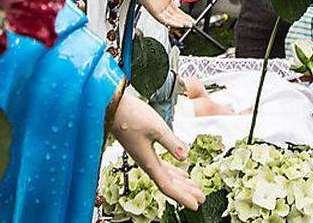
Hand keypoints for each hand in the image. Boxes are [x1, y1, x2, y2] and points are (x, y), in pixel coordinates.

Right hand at [111, 94, 204, 209]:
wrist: (111, 107)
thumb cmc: (130, 115)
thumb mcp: (156, 128)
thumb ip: (171, 143)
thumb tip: (185, 156)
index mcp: (148, 161)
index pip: (167, 186)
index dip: (182, 196)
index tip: (195, 204)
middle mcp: (146, 162)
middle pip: (168, 183)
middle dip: (185, 191)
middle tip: (201, 197)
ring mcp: (144, 155)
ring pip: (165, 175)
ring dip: (181, 182)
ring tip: (194, 186)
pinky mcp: (143, 147)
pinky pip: (161, 165)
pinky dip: (172, 170)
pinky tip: (180, 170)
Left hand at [131, 0, 194, 28]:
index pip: (176, 10)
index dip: (184, 15)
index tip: (191, 18)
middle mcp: (161, 4)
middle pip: (175, 16)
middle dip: (184, 20)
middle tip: (192, 23)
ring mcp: (156, 7)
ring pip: (170, 19)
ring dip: (179, 23)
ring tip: (188, 25)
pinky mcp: (152, 10)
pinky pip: (162, 19)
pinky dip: (171, 22)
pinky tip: (178, 24)